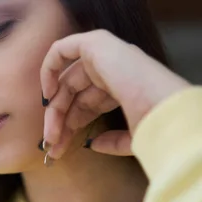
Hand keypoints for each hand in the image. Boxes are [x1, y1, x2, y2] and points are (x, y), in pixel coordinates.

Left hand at [40, 29, 190, 157]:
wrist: (163, 113)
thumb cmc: (155, 129)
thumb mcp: (132, 140)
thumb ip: (112, 142)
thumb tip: (92, 144)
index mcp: (125, 87)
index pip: (87, 104)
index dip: (70, 126)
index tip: (58, 149)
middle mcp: (115, 68)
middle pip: (73, 95)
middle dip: (59, 122)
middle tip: (50, 146)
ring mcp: (106, 54)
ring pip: (66, 81)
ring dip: (53, 111)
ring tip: (49, 138)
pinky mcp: (97, 44)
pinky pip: (61, 50)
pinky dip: (48, 70)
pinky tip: (47, 97)